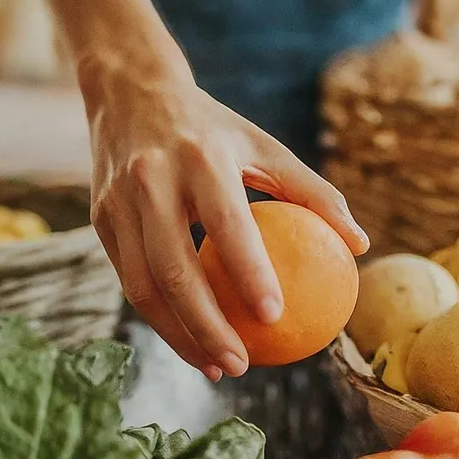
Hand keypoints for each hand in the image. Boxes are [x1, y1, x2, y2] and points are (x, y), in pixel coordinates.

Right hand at [84, 58, 369, 381]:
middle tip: (243, 365)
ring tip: (217, 367)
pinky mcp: (99, 218)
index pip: (227, 222)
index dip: (249, 272)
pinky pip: (128, 279)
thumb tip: (359, 245)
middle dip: (206, 327)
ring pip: (143, 285)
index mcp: (200, 156)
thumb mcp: (264, 145)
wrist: (129, 91)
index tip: (276, 316)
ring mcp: (118, 200)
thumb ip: (313, 192)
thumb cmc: (211, 127)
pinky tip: (188, 339)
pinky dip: (158, 317)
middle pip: (174, 269)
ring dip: (178, 336)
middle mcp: (152, 178)